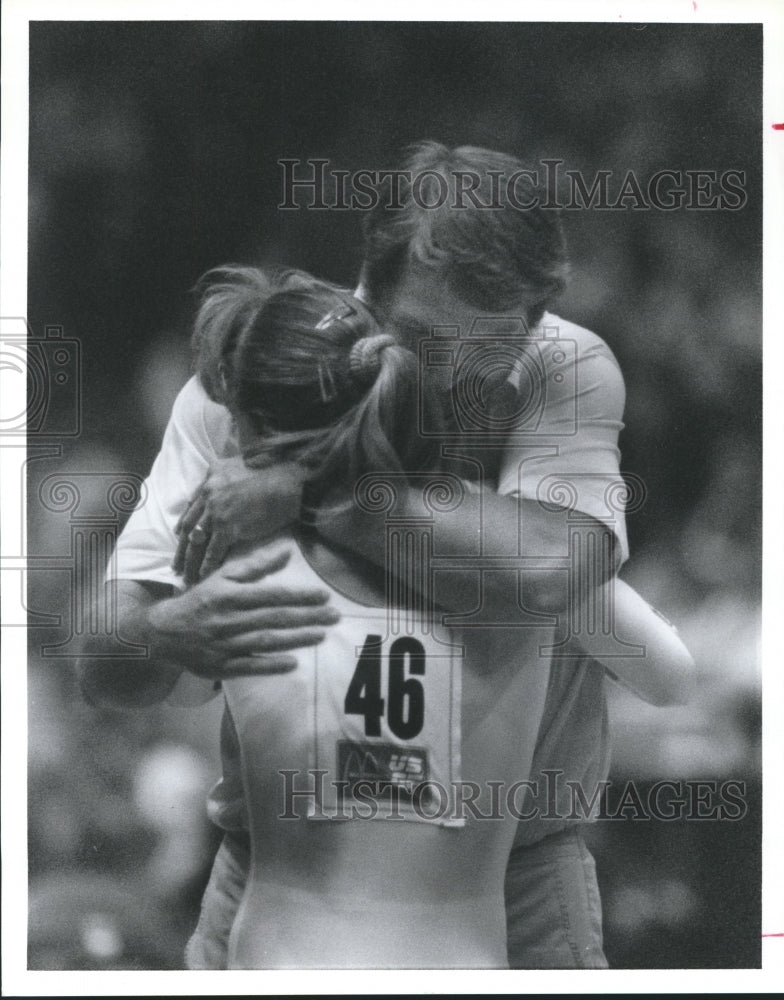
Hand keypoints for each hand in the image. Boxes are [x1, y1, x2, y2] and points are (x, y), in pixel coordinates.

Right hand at [151, 547, 339, 677]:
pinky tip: (293, 664)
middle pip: (273, 618)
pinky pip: (249, 666)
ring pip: (265, 641)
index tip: (323, 595)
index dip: (299, 595)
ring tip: (321, 636)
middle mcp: (228, 619)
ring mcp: (224, 644)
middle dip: (306, 617)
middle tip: (334, 617)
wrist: (165, 632)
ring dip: (295, 639)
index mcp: (230, 594)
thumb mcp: (223, 576)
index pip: (271, 594)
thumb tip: (287, 551)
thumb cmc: (201, 600)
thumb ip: (256, 565)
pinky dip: (271, 665)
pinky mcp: (221, 666)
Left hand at [173, 456, 305, 584]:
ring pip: (196, 541)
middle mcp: (209, 495)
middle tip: (176, 563)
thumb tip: (221, 483)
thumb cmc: (270, 474)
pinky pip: (213, 550)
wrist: (285, 485)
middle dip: (181, 547)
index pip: (192, 505)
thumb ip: (224, 474)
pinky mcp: (228, 527)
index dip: (184, 522)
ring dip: (190, 560)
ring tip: (186, 575)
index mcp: (210, 479)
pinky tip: (204, 575)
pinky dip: (208, 564)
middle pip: (188, 525)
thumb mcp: (239, 465)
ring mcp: (216, 512)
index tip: (179, 535)